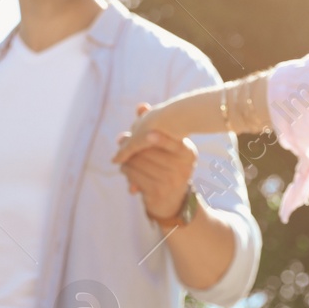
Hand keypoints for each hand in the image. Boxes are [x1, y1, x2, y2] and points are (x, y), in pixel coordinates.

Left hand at [116, 103, 197, 219]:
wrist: (172, 201)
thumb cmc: (168, 167)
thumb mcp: (168, 148)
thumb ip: (155, 126)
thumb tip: (140, 106)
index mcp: (188, 153)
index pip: (174, 144)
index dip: (161, 140)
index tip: (149, 134)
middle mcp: (182, 168)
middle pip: (149, 151)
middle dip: (131, 145)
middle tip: (121, 139)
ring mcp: (170, 181)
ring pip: (138, 162)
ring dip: (126, 159)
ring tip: (124, 158)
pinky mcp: (157, 192)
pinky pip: (134, 175)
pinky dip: (126, 170)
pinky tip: (125, 169)